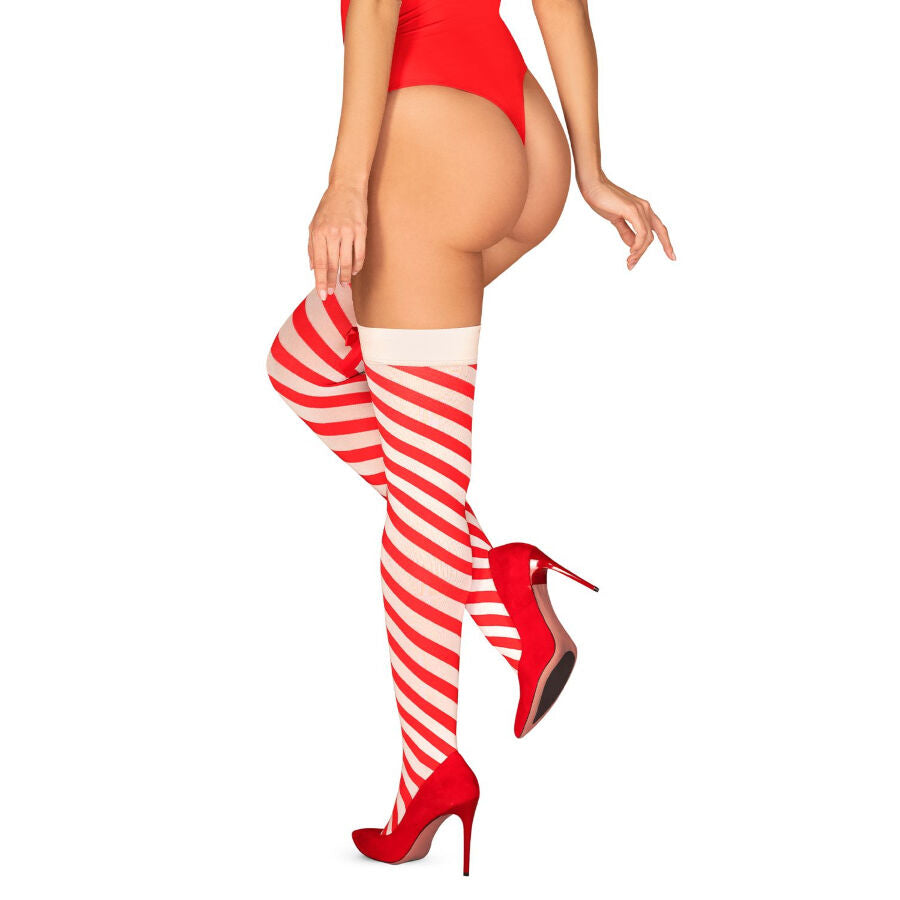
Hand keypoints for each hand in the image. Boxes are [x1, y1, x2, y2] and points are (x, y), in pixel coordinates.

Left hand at [308, 182, 367, 297]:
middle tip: (330, 293)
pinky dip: (357, 266)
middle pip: (332, 265)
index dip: (320, 281)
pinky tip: (353, 272)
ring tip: (342, 284)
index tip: (322, 293)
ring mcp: (348, 231)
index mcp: (318, 232)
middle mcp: (332, 232)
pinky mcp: (361, 230)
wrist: (346, 187)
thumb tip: (313, 268)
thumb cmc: (329, 207)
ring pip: (346, 262)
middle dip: (331, 282)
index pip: (320, 263)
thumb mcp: (314, 224)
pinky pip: (359, 254)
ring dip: (344, 276)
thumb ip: (312, 247)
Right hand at [580, 174, 674, 269]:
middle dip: (642, 253)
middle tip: (630, 265)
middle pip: (652, 237)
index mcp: (643, 210)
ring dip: (638, 252)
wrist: (593, 186)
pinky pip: (642, 232)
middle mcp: (646, 208)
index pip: (659, 229)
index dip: (667, 243)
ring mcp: (640, 208)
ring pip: (647, 237)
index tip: (672, 257)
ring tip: (629, 261)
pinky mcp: (632, 210)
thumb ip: (626, 232)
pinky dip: (638, 245)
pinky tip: (632, 252)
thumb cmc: (602, 200)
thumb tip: (633, 245)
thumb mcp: (616, 220)